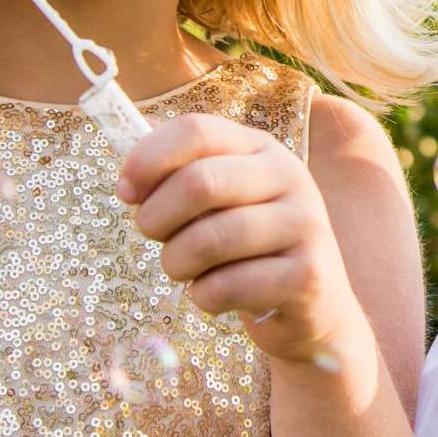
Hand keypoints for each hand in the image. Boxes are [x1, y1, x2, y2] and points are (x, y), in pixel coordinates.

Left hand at [117, 113, 370, 372]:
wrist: (313, 306)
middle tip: (153, 236)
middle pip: (199, 182)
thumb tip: (128, 139)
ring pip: (209, 239)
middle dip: (156, 217)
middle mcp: (290, 176)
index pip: (196, 130)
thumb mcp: (220, 198)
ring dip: (176, 262)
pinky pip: (227, 287)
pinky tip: (213, 295)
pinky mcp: (307, 275)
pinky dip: (204, 296)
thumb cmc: (247, 247)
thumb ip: (179, 167)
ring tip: (183, 269)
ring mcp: (304, 224)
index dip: (148, 158)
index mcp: (261, 148)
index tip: (125, 190)